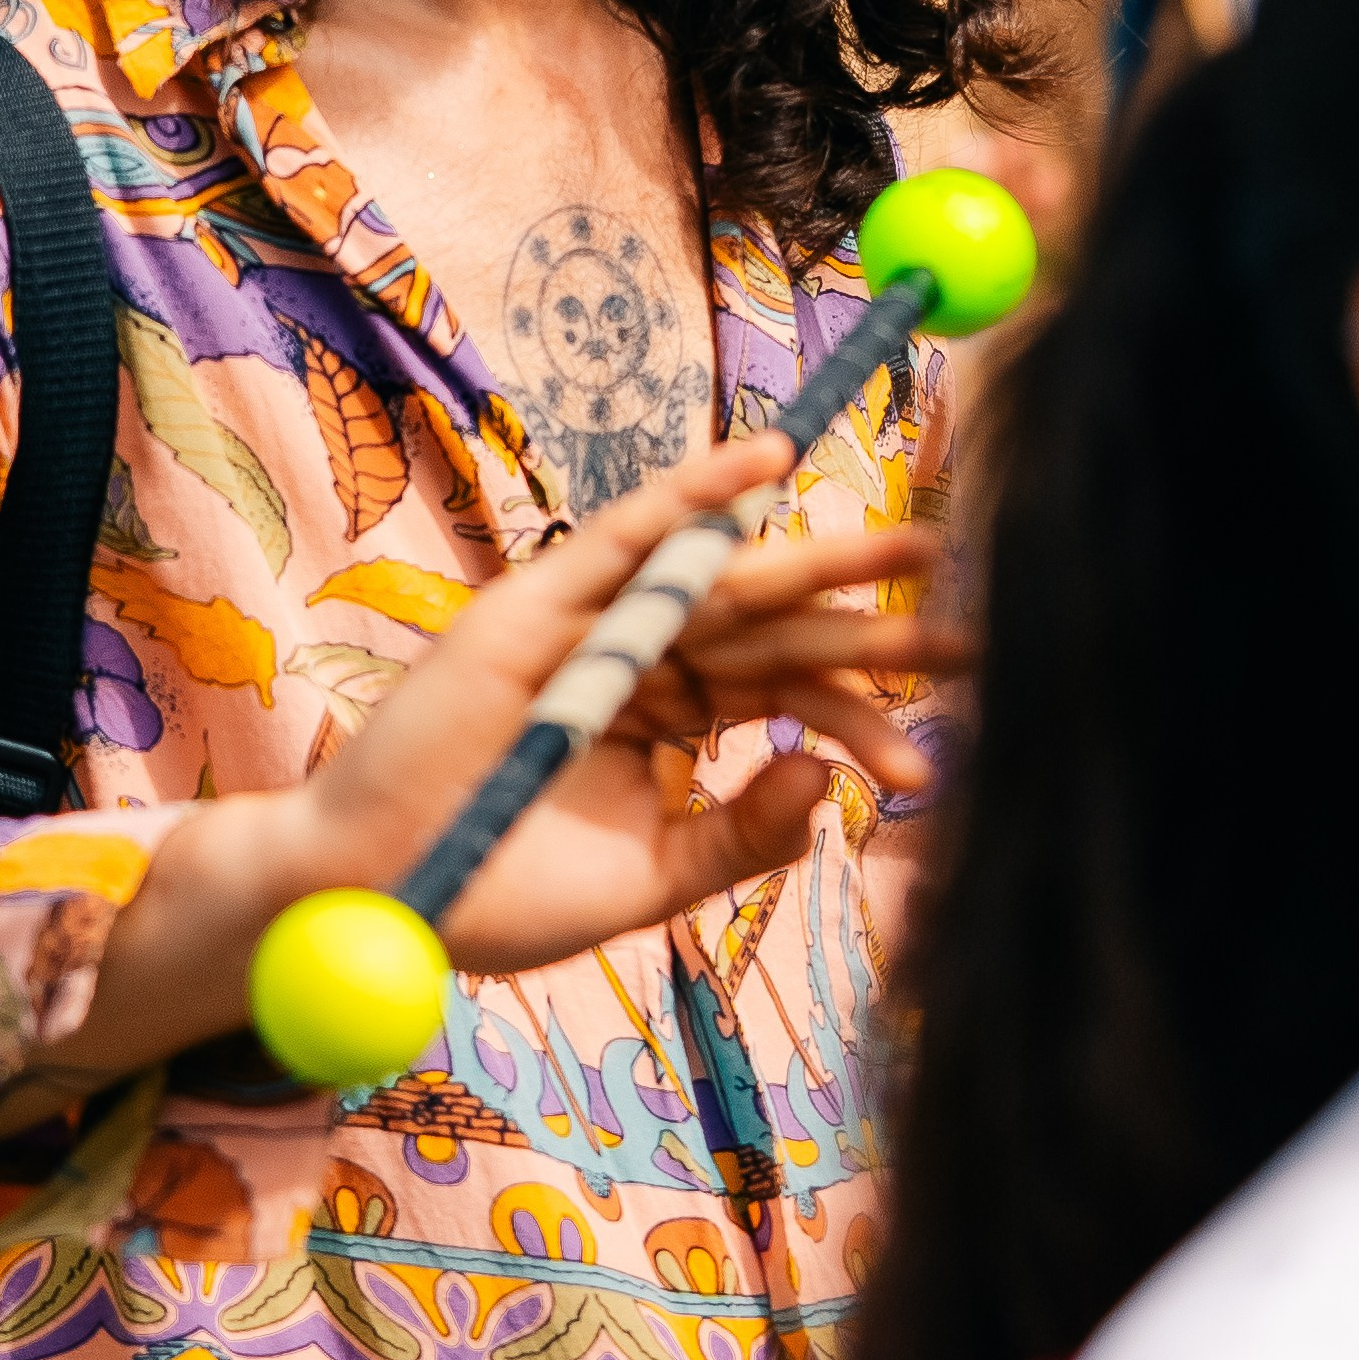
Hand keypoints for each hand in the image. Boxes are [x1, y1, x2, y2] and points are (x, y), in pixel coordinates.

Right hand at [49, 435, 964, 1075]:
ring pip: (721, 578)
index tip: (943, 745)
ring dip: (816, 554)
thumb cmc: (500, 889)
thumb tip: (829, 775)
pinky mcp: (536, 604)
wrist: (382, 897)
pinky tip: (765, 461)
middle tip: (976, 631)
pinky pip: (627, 537)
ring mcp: (591, 626)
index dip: (863, 710)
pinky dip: (694, 494)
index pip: (785, 696)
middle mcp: (641, 658)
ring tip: (914, 541)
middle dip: (872, 629)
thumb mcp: (650, 877)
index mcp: (666, 718)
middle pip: (775, 632)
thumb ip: (740, 832)